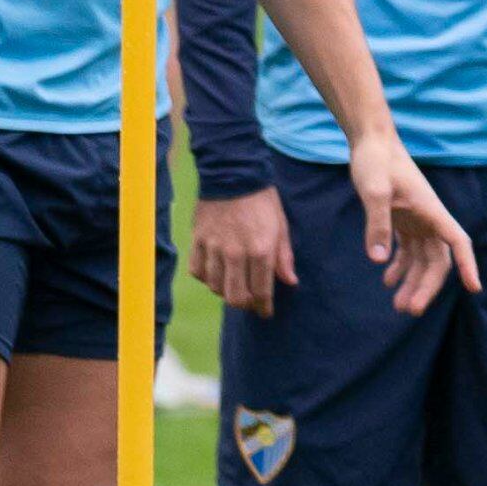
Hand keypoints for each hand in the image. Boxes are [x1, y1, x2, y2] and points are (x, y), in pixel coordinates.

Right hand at [191, 187, 295, 316]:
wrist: (232, 173)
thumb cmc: (262, 200)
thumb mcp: (281, 226)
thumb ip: (284, 257)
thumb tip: (289, 282)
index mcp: (260, 250)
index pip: (261, 291)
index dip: (264, 307)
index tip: (266, 312)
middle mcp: (236, 253)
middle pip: (236, 297)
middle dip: (245, 305)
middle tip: (250, 301)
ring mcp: (214, 247)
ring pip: (215, 287)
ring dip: (226, 292)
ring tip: (234, 285)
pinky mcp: (197, 239)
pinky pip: (198, 271)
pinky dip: (206, 278)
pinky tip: (215, 273)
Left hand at [346, 140, 477, 316]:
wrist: (371, 141)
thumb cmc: (375, 160)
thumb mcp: (374, 191)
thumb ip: (377, 225)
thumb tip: (379, 261)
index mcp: (431, 211)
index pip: (458, 242)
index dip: (468, 265)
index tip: (473, 288)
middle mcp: (429, 219)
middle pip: (438, 260)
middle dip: (427, 287)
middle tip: (409, 310)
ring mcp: (417, 220)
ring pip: (423, 259)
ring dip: (413, 282)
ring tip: (397, 305)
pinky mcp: (403, 219)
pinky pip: (408, 250)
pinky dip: (400, 267)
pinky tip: (387, 280)